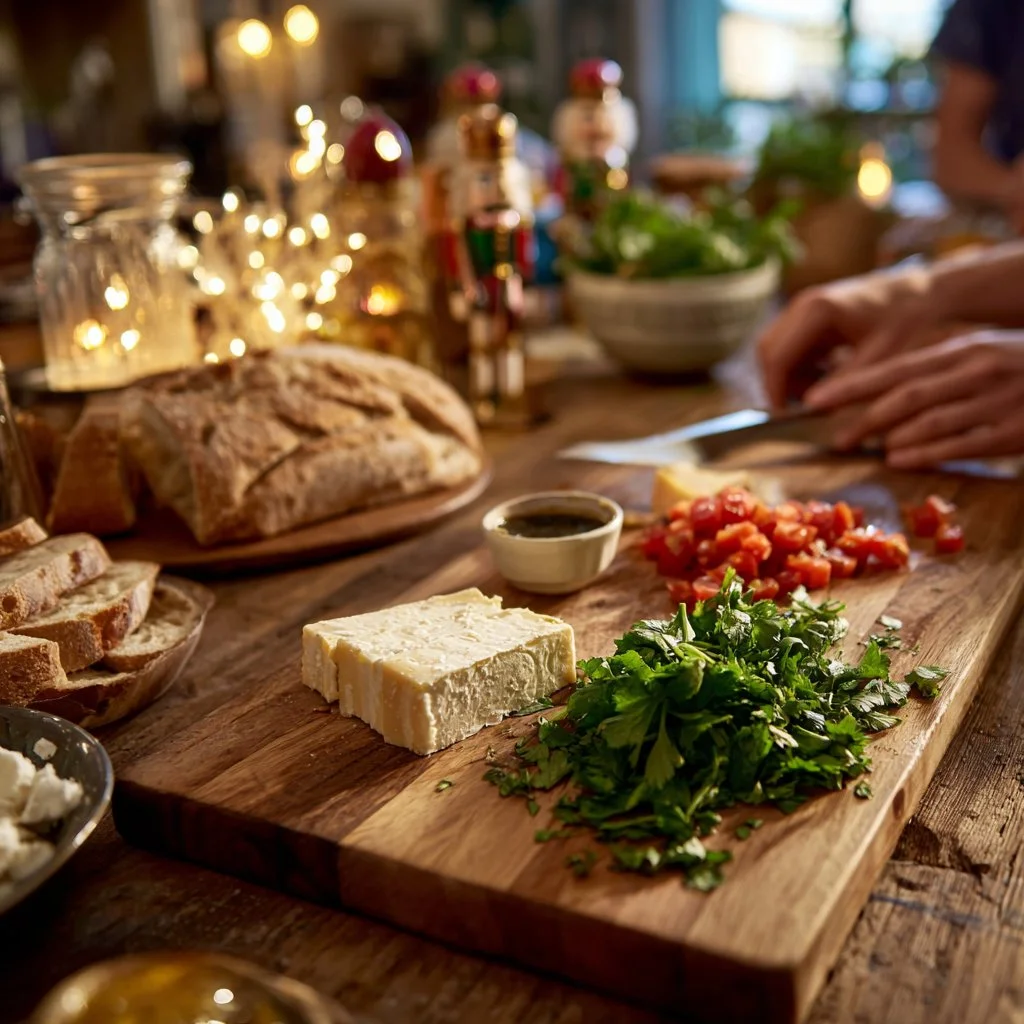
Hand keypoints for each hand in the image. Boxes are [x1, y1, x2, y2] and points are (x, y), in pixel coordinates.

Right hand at [756, 266, 937, 407]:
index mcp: (818, 311)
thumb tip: (814, 409)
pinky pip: (791, 345)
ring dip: (790, 376)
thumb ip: (846, 382)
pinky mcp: (810, 314)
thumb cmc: (910, 320)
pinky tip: (828, 378)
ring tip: (822, 393)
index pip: (776, 356)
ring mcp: (804, 307)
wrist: (926, 292)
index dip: (775, 390)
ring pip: (776, 349)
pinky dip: (801, 366)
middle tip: (803, 409)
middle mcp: (803, 304)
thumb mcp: (882, 357)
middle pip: (768, 351)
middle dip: (779, 384)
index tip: (785, 418)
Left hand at [803, 331, 1023, 467]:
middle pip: (904, 395)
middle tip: (834, 437)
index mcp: (962, 350)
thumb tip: (884, 401)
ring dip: (890, 437)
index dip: (851, 385)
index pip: (895, 368)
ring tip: (862, 449)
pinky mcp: (1015, 429)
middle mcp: (975, 370)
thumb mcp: (980, 357)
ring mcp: (996, 399)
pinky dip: (928, 452)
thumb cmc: (1022, 368)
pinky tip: (899, 459)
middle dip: (862, 417)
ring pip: (930, 419)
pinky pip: (963, 442)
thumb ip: (936, 375)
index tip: (815, 400)